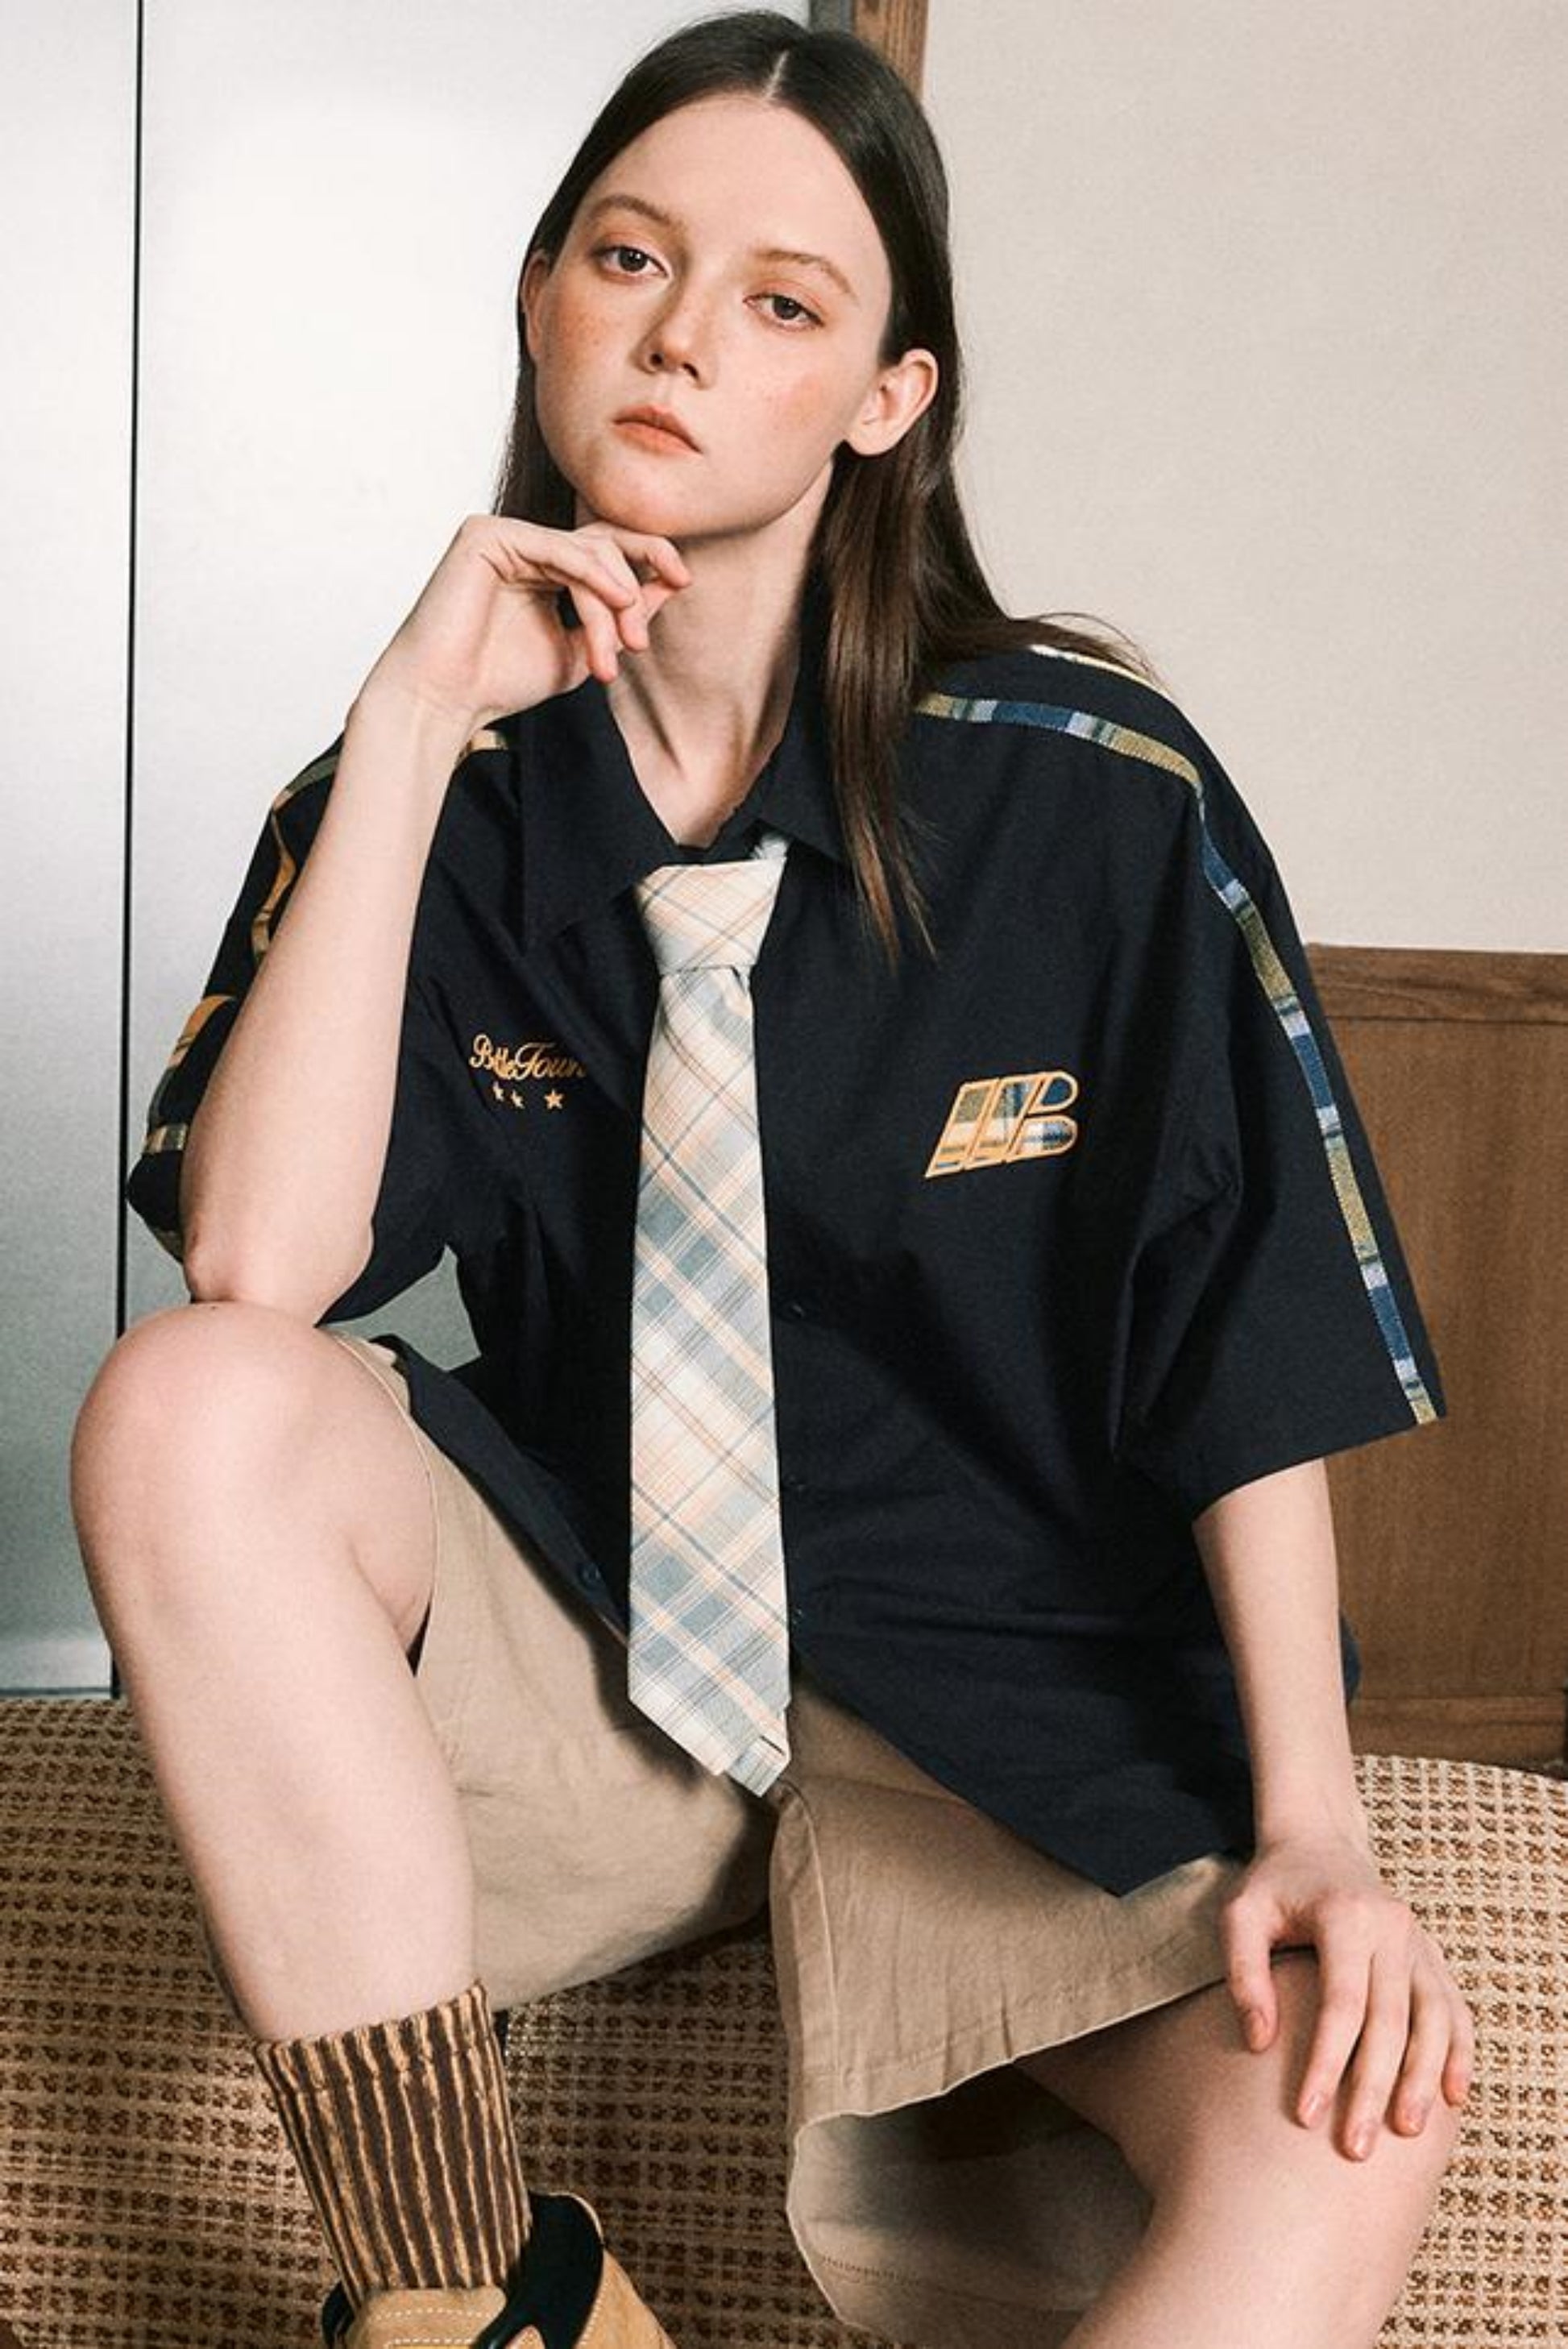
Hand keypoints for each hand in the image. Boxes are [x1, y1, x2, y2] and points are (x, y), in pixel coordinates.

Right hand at [358, 511, 691, 735]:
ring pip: (585, 551)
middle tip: (638, 642)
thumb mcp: (582, 652)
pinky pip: (555, 546)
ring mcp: (504, 534)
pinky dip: (590, 574)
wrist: (443, 701)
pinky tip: (612, 601)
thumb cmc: (501, 682)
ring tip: (613, 650)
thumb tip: (671, 582)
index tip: (684, 581)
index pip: (608, 548)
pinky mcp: (485, 535)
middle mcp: (524, 543)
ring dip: (610, 601)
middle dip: (632, 591)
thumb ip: (620, 618)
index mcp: (544, 565)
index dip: (650, 557)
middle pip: (603, 544)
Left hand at [1220, 1828, 1474, 2160]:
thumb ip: (1243, 1972)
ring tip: (1406, 2133)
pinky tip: (1454, 2096)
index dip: (1326, 2062)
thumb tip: (1259, 2043)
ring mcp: (1419, 1943)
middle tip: (1354, 2148)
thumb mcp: (1240, 1914)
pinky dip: (1460, 2053)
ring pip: (1435, 2020)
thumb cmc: (1272, 1886)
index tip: (1306, 2115)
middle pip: (1391, 2022)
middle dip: (1373, 2089)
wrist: (1321, 1842)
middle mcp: (1392, 1929)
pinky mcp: (1431, 1956)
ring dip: (1424, 2079)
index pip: (1342, 2004)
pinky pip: (1455, 2009)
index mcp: (1345, 1917)